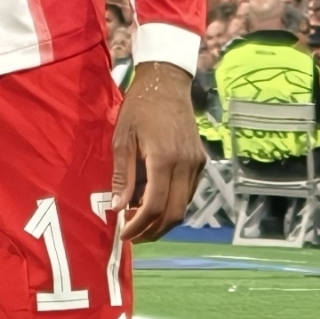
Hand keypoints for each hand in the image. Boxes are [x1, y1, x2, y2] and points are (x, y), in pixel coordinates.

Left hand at [113, 60, 202, 246]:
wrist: (167, 83)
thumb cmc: (139, 108)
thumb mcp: (122, 139)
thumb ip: (123, 176)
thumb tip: (118, 208)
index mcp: (163, 158)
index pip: (154, 205)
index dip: (138, 225)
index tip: (123, 234)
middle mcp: (185, 164)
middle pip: (174, 213)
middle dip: (153, 231)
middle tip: (133, 235)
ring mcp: (196, 163)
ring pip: (184, 206)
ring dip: (163, 220)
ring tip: (141, 221)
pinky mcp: (201, 161)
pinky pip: (189, 193)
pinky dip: (173, 204)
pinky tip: (155, 201)